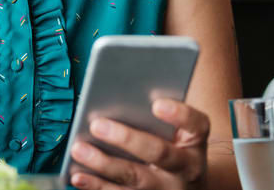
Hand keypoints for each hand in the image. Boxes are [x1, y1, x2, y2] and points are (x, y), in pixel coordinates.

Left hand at [68, 99, 209, 189]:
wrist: (188, 187)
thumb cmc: (176, 146)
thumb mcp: (180, 131)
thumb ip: (162, 114)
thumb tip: (121, 93)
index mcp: (196, 141)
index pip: (196, 124)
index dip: (179, 114)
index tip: (157, 104)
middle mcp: (186, 169)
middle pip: (159, 153)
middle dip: (127, 138)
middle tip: (97, 124)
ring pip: (134, 178)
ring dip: (103, 164)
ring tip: (78, 149)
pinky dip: (96, 186)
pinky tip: (77, 176)